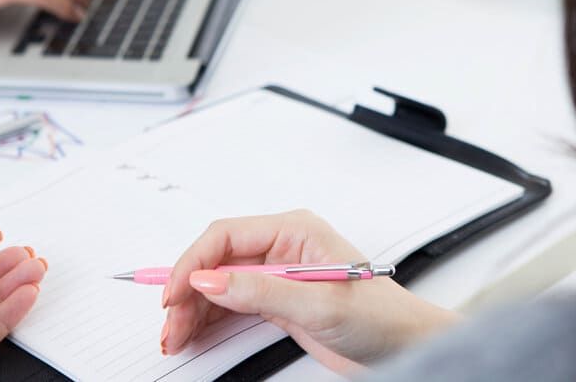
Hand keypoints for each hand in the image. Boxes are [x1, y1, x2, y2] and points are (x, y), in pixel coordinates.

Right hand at [163, 210, 458, 374]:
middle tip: (170, 324)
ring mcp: (277, 273)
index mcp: (293, 230)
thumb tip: (210, 281)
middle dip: (188, 290)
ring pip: (220, 284)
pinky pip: (232, 302)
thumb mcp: (317, 304)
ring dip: (194, 307)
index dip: (194, 262)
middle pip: (217, 261)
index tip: (174, 291)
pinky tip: (194, 331)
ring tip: (175, 334)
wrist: (404, 344)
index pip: (227, 236)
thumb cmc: (379, 314)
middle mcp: (281, 247)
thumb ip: (260, 291)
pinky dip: (210, 317)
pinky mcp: (277, 298)